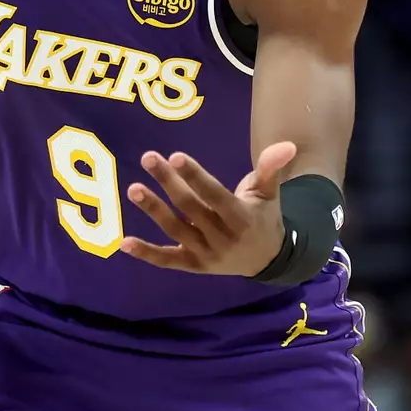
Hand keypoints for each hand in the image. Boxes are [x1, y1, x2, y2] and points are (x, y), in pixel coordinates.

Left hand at [120, 141, 297, 276]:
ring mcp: (206, 254)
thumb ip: (271, 169)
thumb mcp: (269, 193)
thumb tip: (286, 145)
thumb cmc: (262, 217)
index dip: (196, 177)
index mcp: (242, 218)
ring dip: (153, 210)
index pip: (215, 195)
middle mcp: (223, 238)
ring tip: (134, 189)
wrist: (266, 260)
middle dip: (169, 182)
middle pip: (191, 208)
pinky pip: (168, 260)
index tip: (176, 156)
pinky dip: (146, 254)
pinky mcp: (193, 266)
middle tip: (149, 157)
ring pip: (176, 230)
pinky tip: (124, 242)